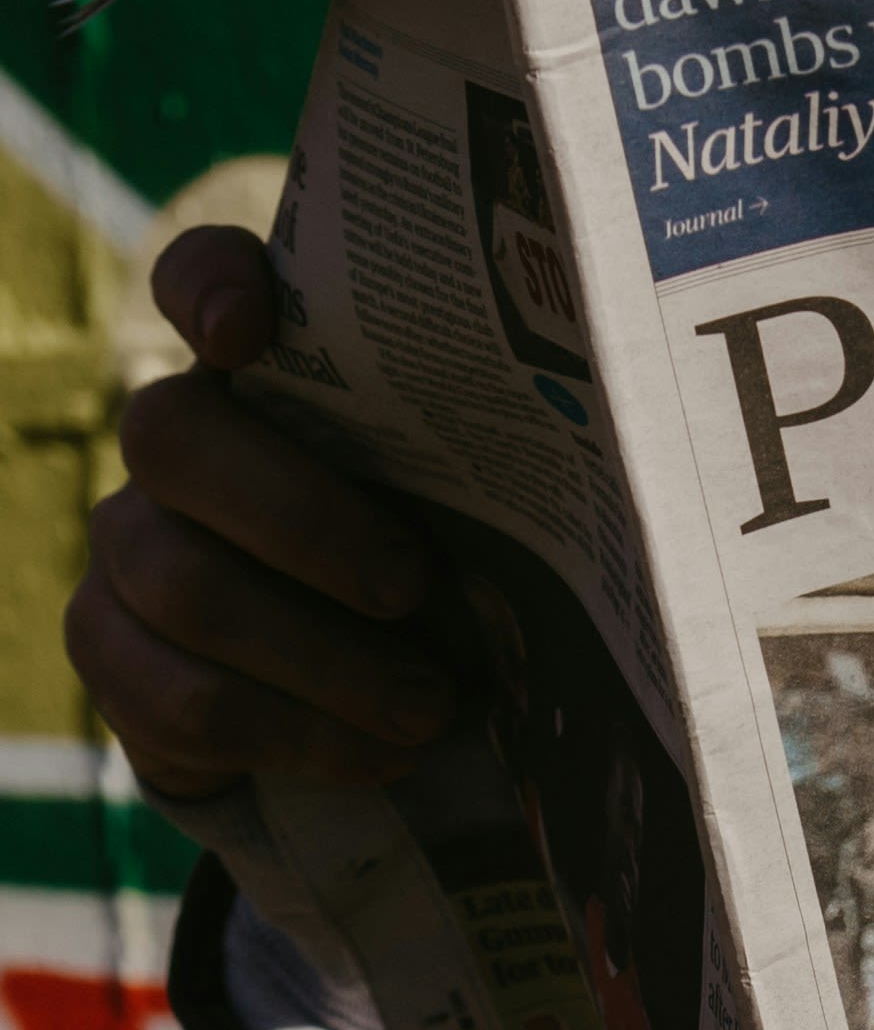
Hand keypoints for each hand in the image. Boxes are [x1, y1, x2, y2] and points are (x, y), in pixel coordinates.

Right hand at [65, 228, 454, 795]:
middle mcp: (174, 440)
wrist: (361, 701)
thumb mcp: (474, 504)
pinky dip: (295, 734)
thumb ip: (491, 457)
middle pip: (174, 437)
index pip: (201, 275)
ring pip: (186, 587)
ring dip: (324, 661)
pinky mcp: (110, 653)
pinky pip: (180, 698)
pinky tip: (375, 753)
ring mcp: (126, 543)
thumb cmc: (443, 565)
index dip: (210, 285)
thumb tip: (608, 439)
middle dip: (305, 521)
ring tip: (427, 707)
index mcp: (267, 372)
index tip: (249, 330)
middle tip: (413, 589)